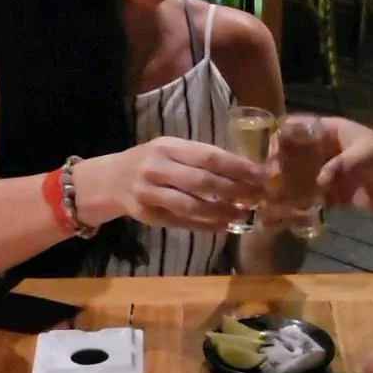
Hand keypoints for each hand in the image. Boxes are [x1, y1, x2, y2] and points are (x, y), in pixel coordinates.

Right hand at [77, 138, 266, 232]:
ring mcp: (149, 193)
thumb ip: (200, 158)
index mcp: (168, 147)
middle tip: (258, 197)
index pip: (209, 156)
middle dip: (235, 190)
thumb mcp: (171, 150)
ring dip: (221, 211)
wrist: (110, 180)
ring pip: (191, 205)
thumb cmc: (151, 162)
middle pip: (202, 181)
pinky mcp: (147, 216)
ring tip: (242, 214)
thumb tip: (245, 169)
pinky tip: (223, 226)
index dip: (238, 167)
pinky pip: (181, 222)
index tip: (262, 175)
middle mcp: (157, 168)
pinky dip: (205, 225)